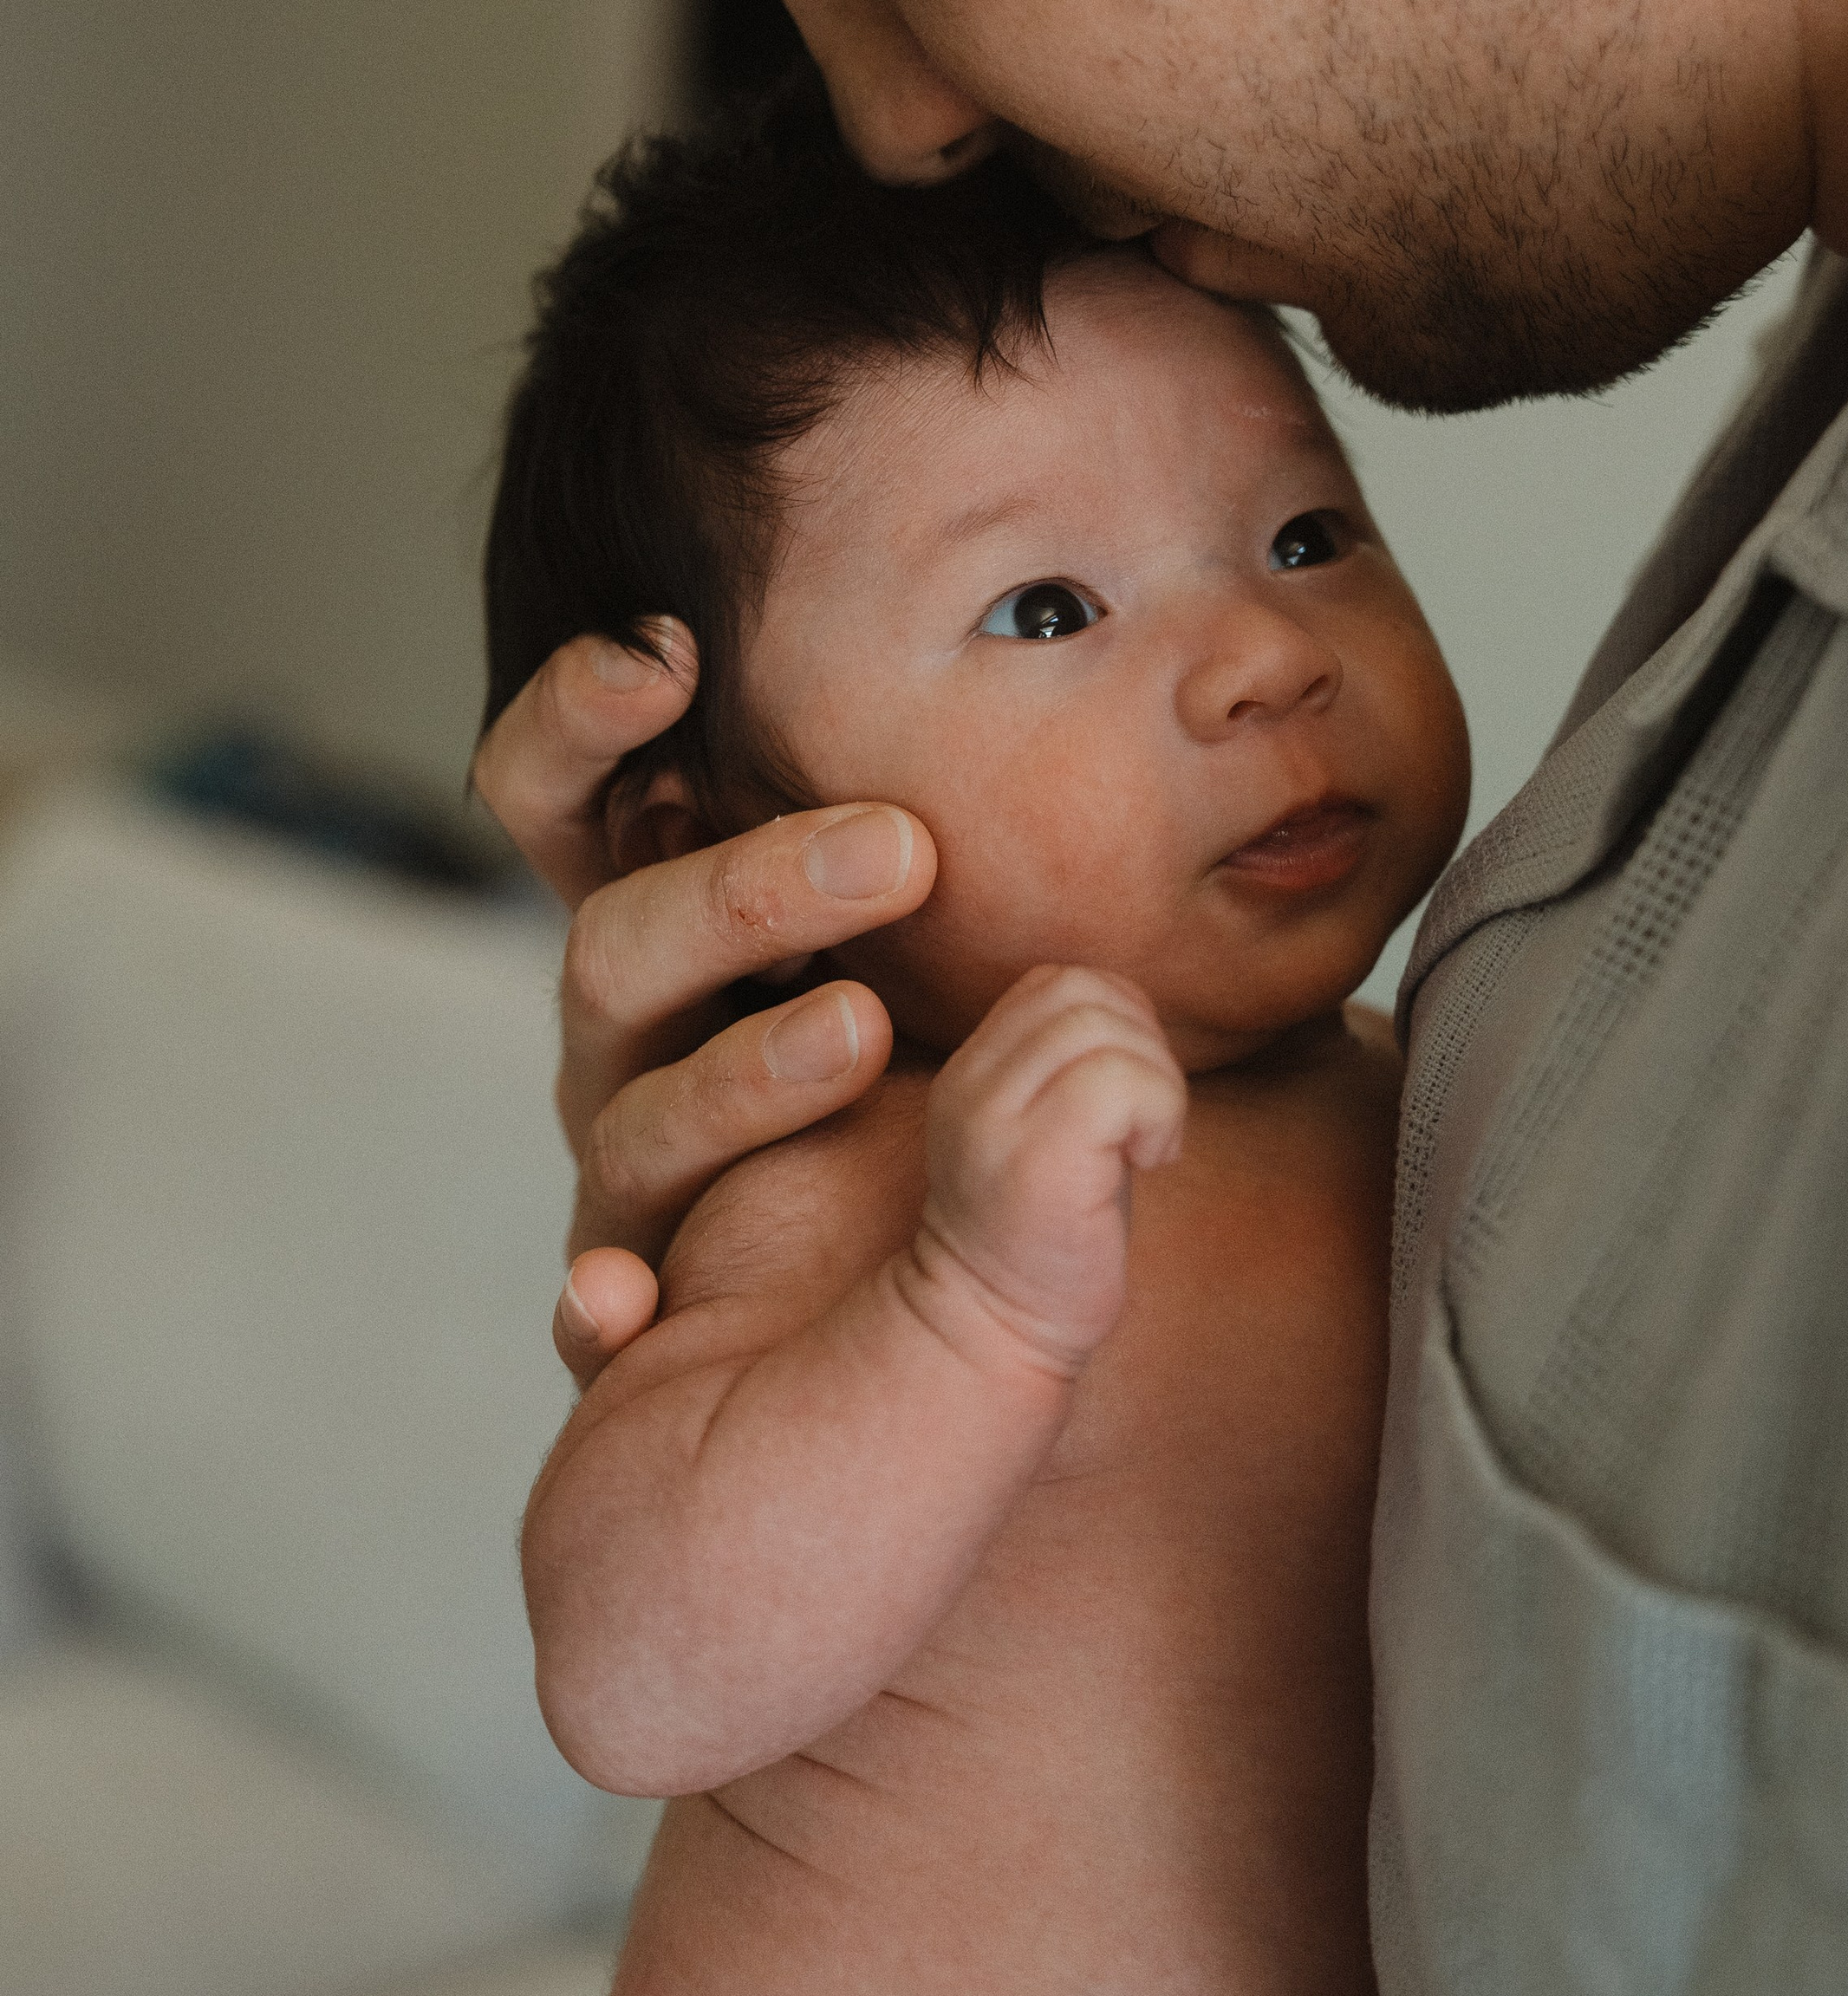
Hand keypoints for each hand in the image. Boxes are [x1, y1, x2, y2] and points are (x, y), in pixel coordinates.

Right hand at [472, 626, 935, 1383]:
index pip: (573, 797)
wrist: (936, 1340)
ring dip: (740, 1074)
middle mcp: (643, 1046)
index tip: (673, 655)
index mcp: (690, 933)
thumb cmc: (976, 1094)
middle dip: (746, 888)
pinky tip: (624, 1306)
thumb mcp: (976, 960)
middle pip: (618, 945)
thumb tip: (1126, 676)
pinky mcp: (637, 1322)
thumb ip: (992, 855)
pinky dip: (598, 1305)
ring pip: (634, 1117)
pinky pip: (595, 1314)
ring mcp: (636, 1185)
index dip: (585, 719)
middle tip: (902, 853)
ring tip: (862, 1034)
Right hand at [902, 966, 1186, 1381]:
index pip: (1055, 981)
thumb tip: (1137, 1012)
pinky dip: (1160, 1110)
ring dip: (1157, 1081)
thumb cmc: (1047, 1241)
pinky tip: (1151, 1162)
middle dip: (1145, 1043)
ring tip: (1147, 1144)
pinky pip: (1121, 1081)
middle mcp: (971, 1084)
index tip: (1131, 1094)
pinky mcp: (1035, 1162)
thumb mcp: (1047, 1129)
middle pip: (1081, 989)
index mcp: (973, 1070)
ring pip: (1105, 1026)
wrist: (993, 1339)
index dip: (1118, 1018)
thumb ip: (1071, 1062)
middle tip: (1149, 1121)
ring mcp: (997, 1121)